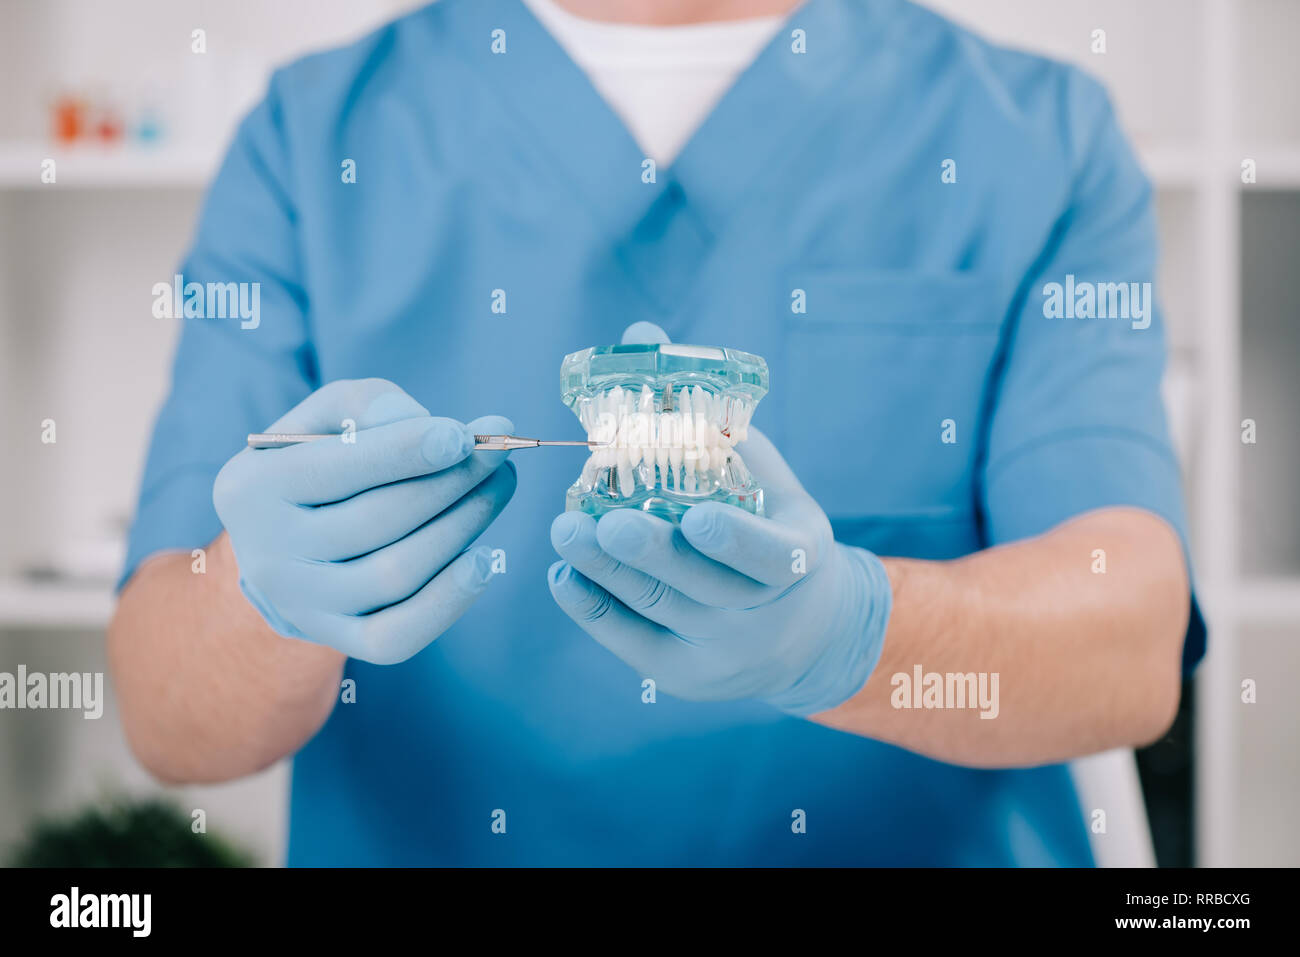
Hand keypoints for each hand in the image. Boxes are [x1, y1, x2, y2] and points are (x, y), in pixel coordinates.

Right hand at [213, 378, 515, 662]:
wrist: (288, 539)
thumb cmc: (321, 461)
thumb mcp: (328, 416)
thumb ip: (370, 404)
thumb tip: (434, 428)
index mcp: (251, 488)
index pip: (336, 468)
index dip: (407, 450)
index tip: (465, 436)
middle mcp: (268, 554)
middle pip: (376, 521)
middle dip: (450, 483)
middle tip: (498, 456)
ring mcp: (302, 606)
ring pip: (395, 574)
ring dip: (462, 527)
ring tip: (498, 488)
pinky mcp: (338, 639)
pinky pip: (398, 636)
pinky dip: (449, 599)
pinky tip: (484, 560)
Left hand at [547, 428, 891, 715]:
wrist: (796, 626)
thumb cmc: (766, 523)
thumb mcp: (756, 469)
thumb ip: (700, 409)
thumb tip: (640, 334)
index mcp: (798, 558)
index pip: (771, 556)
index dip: (736, 540)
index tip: (699, 518)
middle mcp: (764, 614)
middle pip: (700, 587)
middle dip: (649, 555)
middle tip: (599, 522)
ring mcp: (723, 654)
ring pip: (658, 611)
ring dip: (605, 572)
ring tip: (565, 531)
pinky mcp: (682, 676)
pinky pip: (631, 643)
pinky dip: (593, 609)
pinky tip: (563, 576)